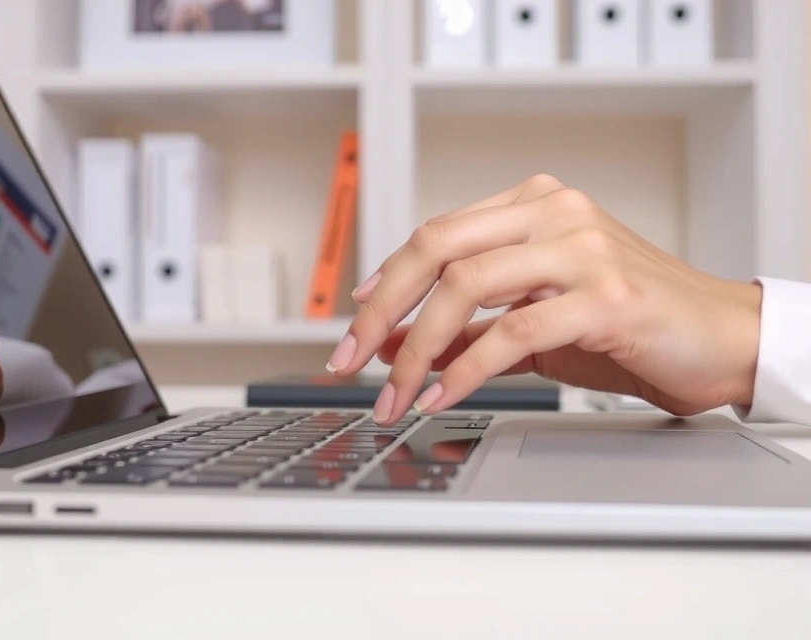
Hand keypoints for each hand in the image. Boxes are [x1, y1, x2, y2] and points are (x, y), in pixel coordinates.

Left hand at [331, 174, 762, 423]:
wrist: (724, 340)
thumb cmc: (632, 324)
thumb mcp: (536, 322)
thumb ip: (470, 328)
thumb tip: (401, 346)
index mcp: (535, 206)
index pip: (436, 235)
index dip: (387, 280)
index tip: (356, 322)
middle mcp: (554, 214)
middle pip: (436, 250)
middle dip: (382, 312)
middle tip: (349, 361)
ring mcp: (580, 249)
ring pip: (466, 287)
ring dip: (414, 350)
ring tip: (393, 396)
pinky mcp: (604, 296)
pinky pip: (511, 332)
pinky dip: (465, 370)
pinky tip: (441, 398)